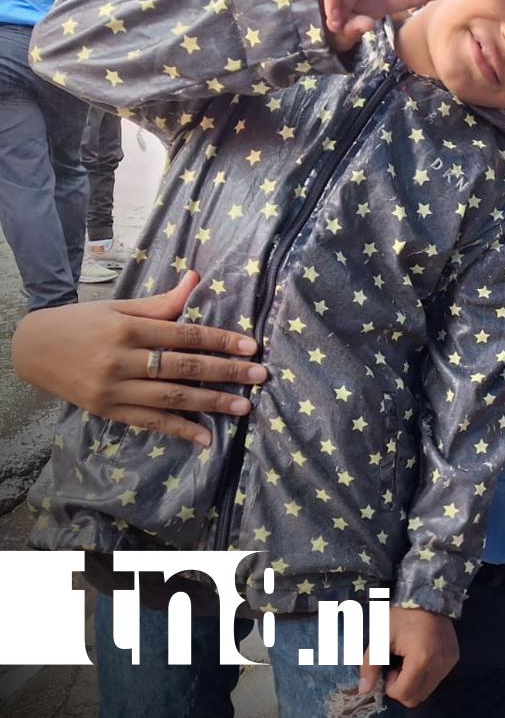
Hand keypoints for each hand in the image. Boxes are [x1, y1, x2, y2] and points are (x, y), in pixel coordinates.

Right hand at [10, 271, 266, 445]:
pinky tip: (206, 437)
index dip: (219, 341)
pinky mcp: (107, 410)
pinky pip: (149, 421)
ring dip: (211, 403)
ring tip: (243, 406)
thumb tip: (196, 280)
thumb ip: (160, 303)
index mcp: (128, 328)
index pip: (184, 335)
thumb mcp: (118, 307)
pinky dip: (179, 430)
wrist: (32, 348)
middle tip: (259, 376)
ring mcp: (114, 388)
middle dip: (225, 372)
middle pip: (183, 367)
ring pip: (171, 397)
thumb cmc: (82, 322)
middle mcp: (122, 359)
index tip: (250, 348)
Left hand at [360, 608, 458, 706]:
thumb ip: (370, 666)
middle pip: (417, 698)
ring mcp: (449, 662)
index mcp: (421, 659)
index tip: (389, 668)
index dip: (391, 687)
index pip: (404, 694)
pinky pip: (437, 679)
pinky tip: (420, 657)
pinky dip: (425, 675)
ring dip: (414, 683)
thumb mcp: (380, 638)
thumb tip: (363, 691)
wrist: (428, 594)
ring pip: (427, 690)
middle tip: (397, 666)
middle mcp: (439, 664)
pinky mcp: (454, 658)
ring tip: (409, 661)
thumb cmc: (401, 615)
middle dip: (403, 688)